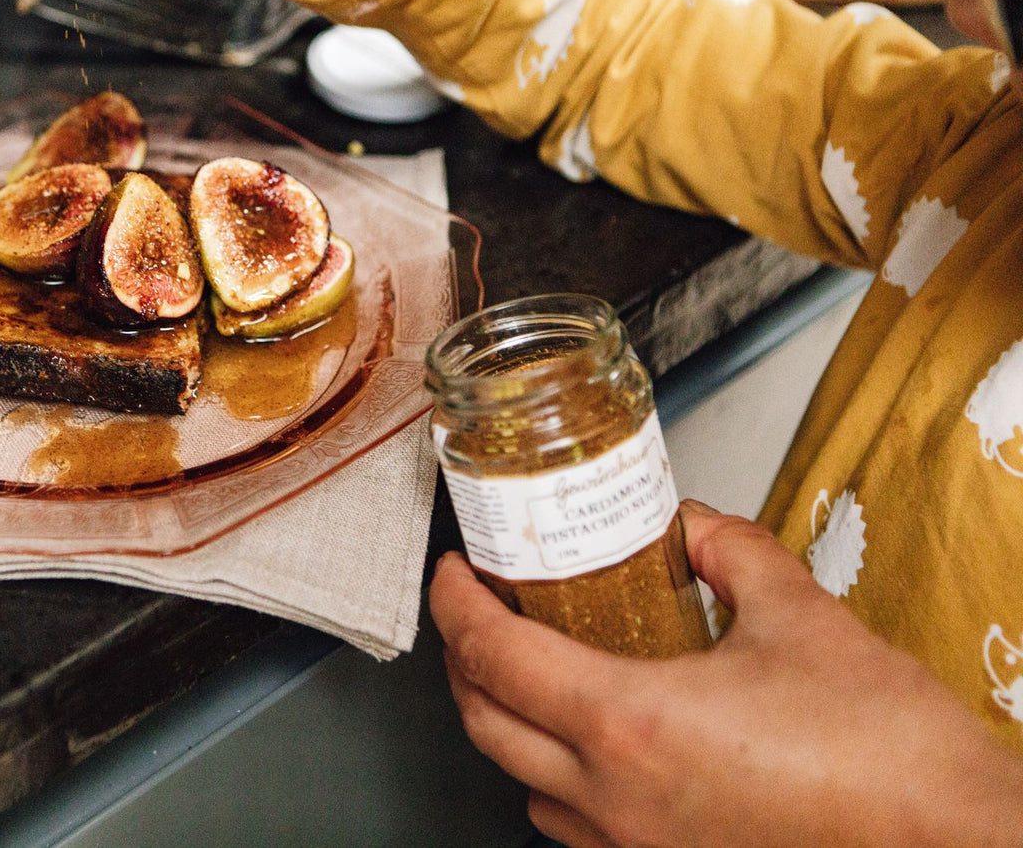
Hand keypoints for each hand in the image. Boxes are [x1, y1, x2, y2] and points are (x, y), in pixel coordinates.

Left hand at [429, 501, 1022, 847]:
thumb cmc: (887, 757)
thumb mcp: (801, 615)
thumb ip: (733, 553)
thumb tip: (695, 527)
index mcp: (628, 723)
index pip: (492, 655)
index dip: (456, 603)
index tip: (455, 572)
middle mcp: (614, 797)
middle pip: (484, 723)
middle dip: (466, 660)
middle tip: (480, 611)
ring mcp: (636, 847)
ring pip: (523, 785)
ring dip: (509, 725)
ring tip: (533, 674)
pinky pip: (575, 829)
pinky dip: (560, 781)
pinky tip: (598, 748)